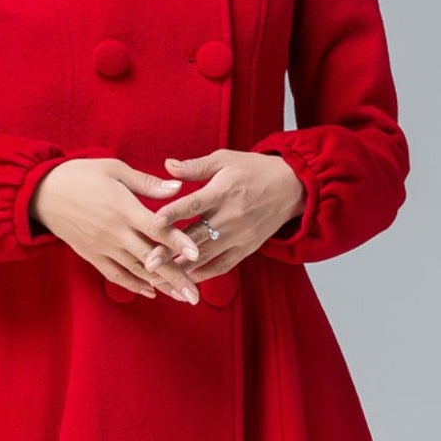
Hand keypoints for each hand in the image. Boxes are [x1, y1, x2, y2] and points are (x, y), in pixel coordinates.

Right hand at [29, 157, 210, 301]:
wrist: (42, 193)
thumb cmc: (81, 175)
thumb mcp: (114, 169)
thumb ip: (147, 183)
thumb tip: (178, 187)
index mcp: (122, 208)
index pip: (155, 228)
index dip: (177, 241)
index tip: (197, 254)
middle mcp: (114, 232)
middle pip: (150, 258)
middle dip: (175, 277)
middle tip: (195, 296)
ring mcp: (102, 247)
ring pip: (136, 270)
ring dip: (160, 286)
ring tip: (182, 297)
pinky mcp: (92, 255)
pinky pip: (116, 275)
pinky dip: (134, 285)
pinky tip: (152, 292)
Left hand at [138, 150, 303, 284]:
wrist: (292, 187)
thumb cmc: (254, 169)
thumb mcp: (225, 160)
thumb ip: (195, 166)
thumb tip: (167, 165)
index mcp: (224, 191)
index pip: (194, 204)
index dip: (173, 214)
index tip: (152, 224)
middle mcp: (232, 216)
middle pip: (196, 236)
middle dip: (170, 251)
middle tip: (147, 262)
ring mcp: (240, 236)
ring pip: (206, 256)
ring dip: (181, 269)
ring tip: (158, 279)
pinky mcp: (246, 249)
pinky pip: (222, 266)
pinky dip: (203, 275)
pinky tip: (183, 281)